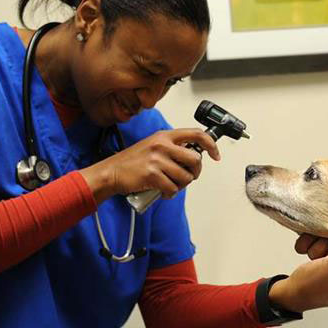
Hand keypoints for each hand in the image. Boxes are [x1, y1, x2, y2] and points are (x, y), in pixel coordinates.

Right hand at [79, 128, 219, 203]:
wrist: (112, 172)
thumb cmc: (133, 161)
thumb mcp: (153, 145)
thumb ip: (172, 147)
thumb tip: (194, 156)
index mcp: (164, 136)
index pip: (196, 134)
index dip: (211, 145)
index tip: (215, 155)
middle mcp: (162, 145)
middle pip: (195, 160)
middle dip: (194, 172)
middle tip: (186, 176)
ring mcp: (157, 160)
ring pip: (186, 177)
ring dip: (181, 185)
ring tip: (171, 184)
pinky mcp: (152, 175)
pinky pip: (173, 189)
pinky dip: (170, 194)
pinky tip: (164, 192)